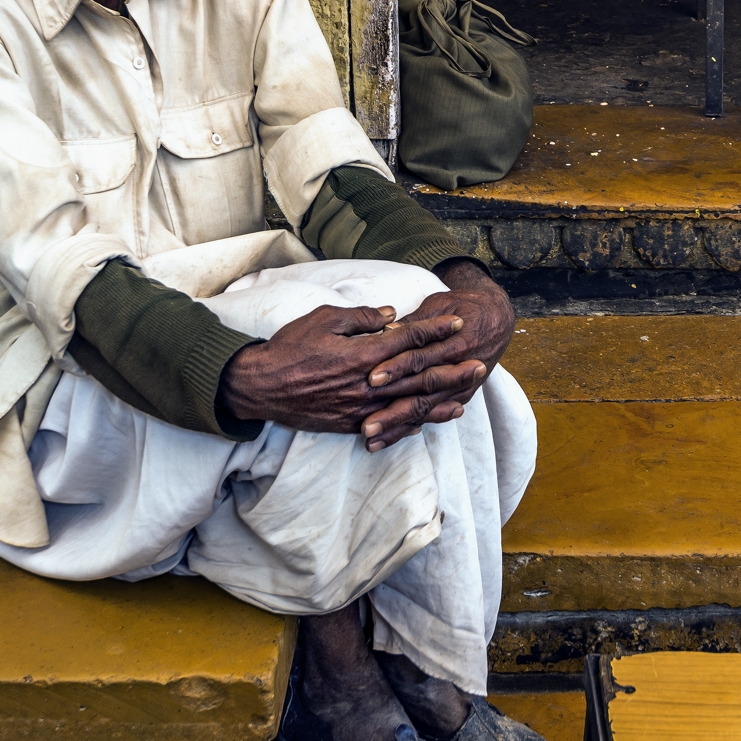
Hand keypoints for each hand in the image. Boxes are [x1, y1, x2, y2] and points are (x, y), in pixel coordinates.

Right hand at [217, 302, 481, 436]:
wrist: (260, 387)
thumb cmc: (289, 348)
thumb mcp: (323, 319)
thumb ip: (360, 317)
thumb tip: (390, 315)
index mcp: (363, 354)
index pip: (408, 339)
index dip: (435, 330)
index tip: (458, 321)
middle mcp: (367, 384)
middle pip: (418, 375)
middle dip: (451, 369)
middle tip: (480, 363)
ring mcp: (360, 408)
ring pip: (409, 404)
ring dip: (440, 400)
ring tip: (465, 396)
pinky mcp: (351, 424)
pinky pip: (388, 424)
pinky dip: (412, 422)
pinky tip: (430, 421)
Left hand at [355, 258, 515, 449]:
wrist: (497, 317)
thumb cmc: (463, 306)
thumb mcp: (439, 305)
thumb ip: (414, 323)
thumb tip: (385, 330)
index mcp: (453, 343)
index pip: (420, 358)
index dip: (396, 368)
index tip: (371, 378)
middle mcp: (457, 370)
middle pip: (420, 393)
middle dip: (392, 411)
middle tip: (366, 426)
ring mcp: (460, 387)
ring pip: (424, 410)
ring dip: (397, 427)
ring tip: (371, 442)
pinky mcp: (460, 397)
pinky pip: (433, 416)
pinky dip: (412, 428)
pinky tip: (391, 439)